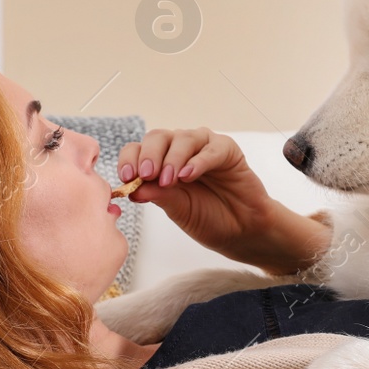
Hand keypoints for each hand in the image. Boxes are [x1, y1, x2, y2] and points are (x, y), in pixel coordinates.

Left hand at [117, 128, 329, 274]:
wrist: (241, 231)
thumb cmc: (209, 218)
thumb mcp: (177, 209)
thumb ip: (157, 195)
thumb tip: (131, 189)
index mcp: (162, 162)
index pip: (138, 150)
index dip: (130, 160)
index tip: (126, 178)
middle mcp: (180, 150)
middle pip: (158, 137)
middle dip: (149, 155)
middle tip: (145, 175)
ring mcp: (203, 147)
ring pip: (183, 138)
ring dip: (172, 158)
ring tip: (169, 180)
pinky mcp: (227, 150)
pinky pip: (211, 148)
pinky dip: (198, 160)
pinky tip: (189, 175)